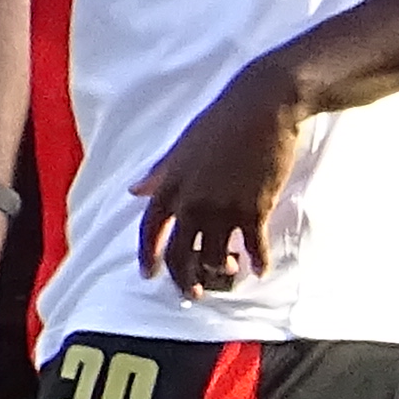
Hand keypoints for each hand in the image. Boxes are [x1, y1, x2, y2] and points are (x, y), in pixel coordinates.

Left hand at [129, 74, 308, 298]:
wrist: (262, 107)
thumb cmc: (221, 120)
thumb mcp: (182, 145)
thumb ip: (159, 173)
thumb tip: (135, 190)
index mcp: (171, 184)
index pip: (149, 230)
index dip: (147, 257)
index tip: (149, 275)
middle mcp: (193, 201)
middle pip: (180, 254)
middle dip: (185, 278)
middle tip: (193, 291)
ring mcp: (224, 207)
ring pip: (215, 256)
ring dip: (221, 269)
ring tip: (229, 269)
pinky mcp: (255, 209)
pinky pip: (253, 248)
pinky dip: (257, 262)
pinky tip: (260, 269)